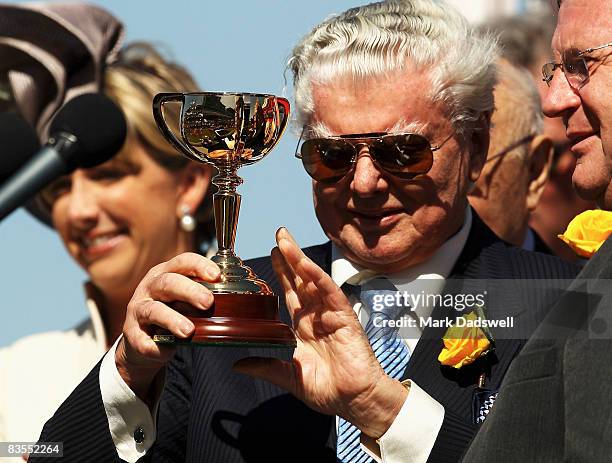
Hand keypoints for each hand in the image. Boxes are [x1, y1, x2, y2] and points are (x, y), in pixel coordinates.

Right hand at [115, 252, 219, 399]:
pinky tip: (166, 351)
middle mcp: (150, 287)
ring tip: (189, 331)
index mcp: (166, 273)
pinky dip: (153, 346)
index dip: (199, 265)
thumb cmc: (173, 312)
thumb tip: (243, 299)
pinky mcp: (132, 334)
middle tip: (208, 302)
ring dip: (172, 319)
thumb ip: (205, 294)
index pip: (182, 261)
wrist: (143, 340)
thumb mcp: (186, 299)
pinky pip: (140, 339)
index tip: (217, 275)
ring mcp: (138, 310)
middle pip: (168, 282)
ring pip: (153, 310)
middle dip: (189, 291)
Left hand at [234, 228, 406, 437]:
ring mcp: (330, 313)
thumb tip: (237, 364)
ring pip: (312, 279)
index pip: (290, 292)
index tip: (270, 253)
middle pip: (300, 279)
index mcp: (304, 326)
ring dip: (298, 259)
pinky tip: (304, 263)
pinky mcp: (344, 316)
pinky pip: (329, 291)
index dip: (281, 273)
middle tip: (278, 234)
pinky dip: (316, 276)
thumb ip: (265, 366)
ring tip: (284, 239)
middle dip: (289, 256)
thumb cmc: (327, 389)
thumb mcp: (289, 376)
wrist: (354, 401)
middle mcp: (317, 315)